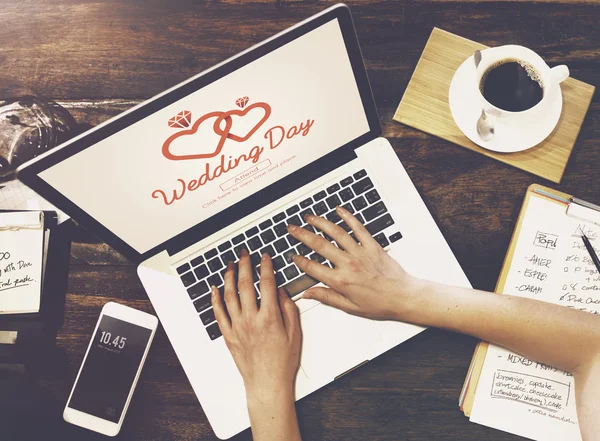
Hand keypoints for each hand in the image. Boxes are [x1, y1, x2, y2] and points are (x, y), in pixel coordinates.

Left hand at [211, 250, 300, 401]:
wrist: (267, 383)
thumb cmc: (282, 362)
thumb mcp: (295, 333)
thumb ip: (288, 309)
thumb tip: (282, 292)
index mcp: (270, 317)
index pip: (267, 284)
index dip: (266, 267)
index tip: (265, 257)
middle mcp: (251, 320)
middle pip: (246, 285)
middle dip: (245, 265)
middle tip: (244, 254)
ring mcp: (238, 327)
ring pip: (229, 295)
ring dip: (229, 277)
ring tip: (230, 265)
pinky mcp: (229, 335)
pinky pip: (219, 313)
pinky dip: (215, 299)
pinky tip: (214, 289)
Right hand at [287, 205, 420, 320]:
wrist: (403, 296)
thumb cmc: (380, 303)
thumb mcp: (349, 307)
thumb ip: (327, 297)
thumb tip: (308, 294)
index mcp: (340, 281)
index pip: (312, 267)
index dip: (299, 261)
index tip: (292, 255)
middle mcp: (348, 264)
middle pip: (319, 245)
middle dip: (302, 235)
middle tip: (292, 229)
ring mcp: (360, 252)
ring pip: (336, 232)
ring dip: (320, 222)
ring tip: (309, 217)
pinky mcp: (372, 245)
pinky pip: (358, 227)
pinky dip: (348, 217)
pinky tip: (339, 210)